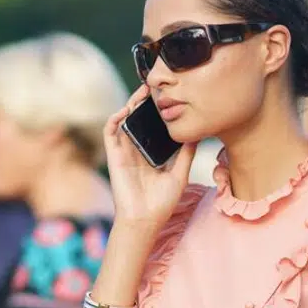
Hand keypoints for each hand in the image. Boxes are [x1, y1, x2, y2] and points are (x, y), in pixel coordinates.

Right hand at [102, 85, 198, 235]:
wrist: (145, 220)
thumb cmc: (161, 203)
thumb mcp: (180, 174)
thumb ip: (186, 154)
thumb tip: (197, 134)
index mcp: (150, 154)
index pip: (152, 126)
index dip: (157, 111)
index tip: (168, 97)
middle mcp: (136, 150)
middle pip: (138, 119)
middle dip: (144, 102)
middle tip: (155, 87)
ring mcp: (124, 152)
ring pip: (124, 121)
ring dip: (130, 104)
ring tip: (142, 92)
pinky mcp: (114, 156)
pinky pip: (110, 132)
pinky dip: (115, 118)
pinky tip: (126, 109)